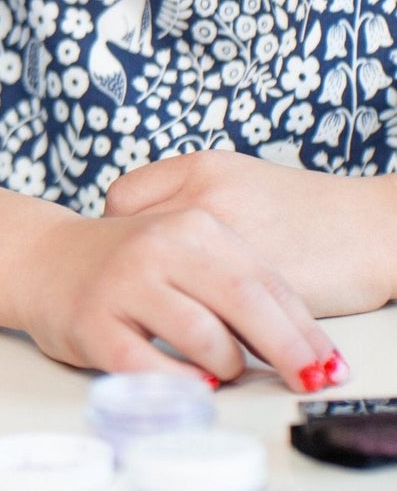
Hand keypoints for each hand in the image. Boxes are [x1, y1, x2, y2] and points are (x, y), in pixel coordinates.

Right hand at [18, 204, 343, 391]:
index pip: (266, 281)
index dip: (303, 330)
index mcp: (189, 222)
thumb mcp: (185, 248)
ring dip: (227, 367)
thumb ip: (236, 280)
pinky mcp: (95, 325)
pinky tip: (188, 381)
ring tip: (220, 368)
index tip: (326, 363)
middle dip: (286, 352)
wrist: (40, 257)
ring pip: (205, 340)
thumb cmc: (126, 262)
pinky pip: (155, 370)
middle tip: (306, 380)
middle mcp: (157, 246)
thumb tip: (302, 343)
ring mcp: (124, 284)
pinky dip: (182, 385)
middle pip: (245, 305)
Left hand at [105, 149, 396, 318]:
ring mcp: (227, 241)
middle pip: (131, 235)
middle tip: (146, 283)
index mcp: (199, 169)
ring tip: (173, 307)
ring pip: (165, 274)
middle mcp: (205, 198)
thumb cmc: (307, 209)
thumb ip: (191, 195)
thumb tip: (149, 224)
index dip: (122, 226)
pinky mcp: (251, 285)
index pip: (121, 198)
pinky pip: (206, 308)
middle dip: (135, 263)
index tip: (131, 247)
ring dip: (162, 293)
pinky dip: (202, 319)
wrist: (373, 228)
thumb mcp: (238, 179)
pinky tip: (211, 325)